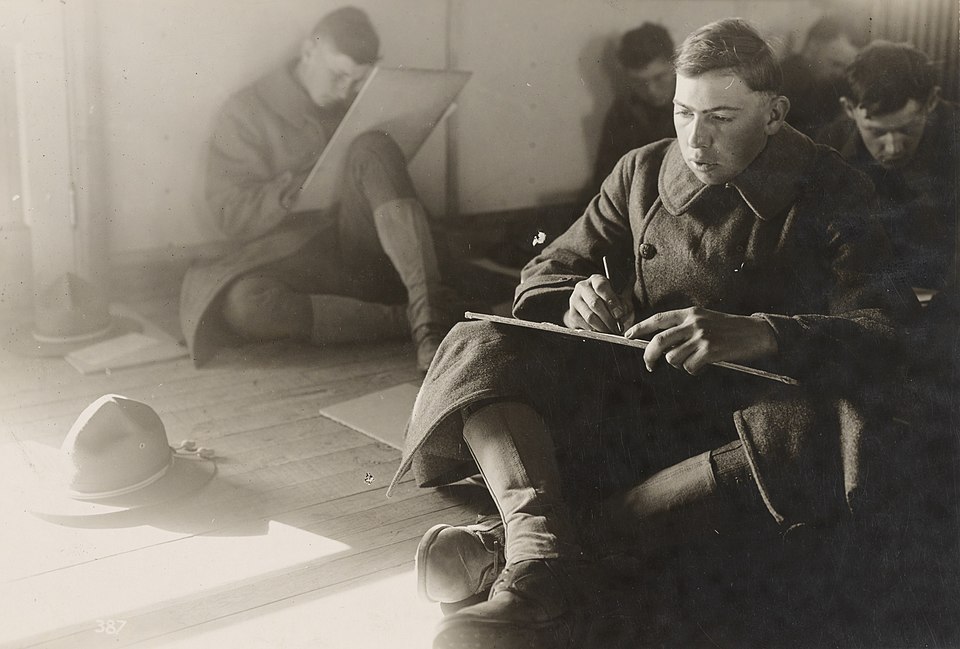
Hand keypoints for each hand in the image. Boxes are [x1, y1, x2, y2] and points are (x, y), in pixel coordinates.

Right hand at [563, 274, 633, 333]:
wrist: (588, 306)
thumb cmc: (607, 300)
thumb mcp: (617, 296)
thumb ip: (622, 302)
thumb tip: (622, 313)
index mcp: (595, 280)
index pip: (601, 286)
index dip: (611, 300)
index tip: (619, 313)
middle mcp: (582, 287)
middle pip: (595, 303)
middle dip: (608, 317)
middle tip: (617, 327)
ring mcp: (575, 301)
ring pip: (589, 316)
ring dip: (603, 327)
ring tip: (611, 332)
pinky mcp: (572, 315)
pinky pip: (584, 326)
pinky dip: (595, 331)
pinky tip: (602, 333)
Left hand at [624, 307, 777, 373]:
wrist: (756, 333)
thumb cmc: (729, 328)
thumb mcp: (705, 319)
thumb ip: (684, 327)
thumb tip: (661, 344)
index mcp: (690, 313)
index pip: (658, 319)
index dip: (640, 328)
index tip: (628, 335)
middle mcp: (693, 323)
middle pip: (659, 341)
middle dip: (648, 355)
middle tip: (649, 365)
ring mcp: (701, 337)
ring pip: (673, 358)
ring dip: (679, 364)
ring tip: (693, 361)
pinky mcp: (710, 351)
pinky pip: (689, 367)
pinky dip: (693, 370)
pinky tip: (704, 365)